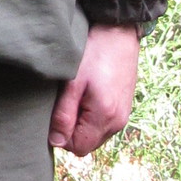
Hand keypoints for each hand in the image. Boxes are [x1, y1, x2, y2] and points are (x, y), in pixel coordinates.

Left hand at [50, 23, 140, 157]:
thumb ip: (63, 115)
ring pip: (95, 134)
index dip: (62, 136)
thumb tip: (56, 141)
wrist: (118, 32)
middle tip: (65, 103)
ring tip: (76, 97)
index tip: (56, 113)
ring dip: (82, 124)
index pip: (78, 147)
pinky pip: (104, 123)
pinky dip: (92, 116)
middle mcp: (118, 121)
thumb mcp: (72, 82)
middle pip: (87, 144)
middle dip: (72, 131)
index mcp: (105, 117)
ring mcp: (124, 115)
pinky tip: (87, 95)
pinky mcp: (124, 106)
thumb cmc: (94, 53)